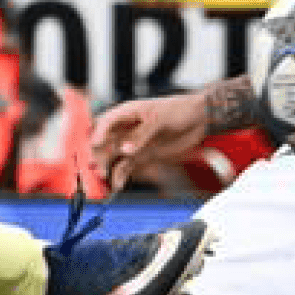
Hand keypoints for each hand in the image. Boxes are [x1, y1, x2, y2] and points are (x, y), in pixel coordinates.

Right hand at [90, 92, 209, 195]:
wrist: (199, 119)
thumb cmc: (180, 109)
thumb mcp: (160, 119)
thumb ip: (142, 134)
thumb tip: (125, 148)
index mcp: (128, 113)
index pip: (105, 122)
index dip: (98, 134)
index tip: (95, 147)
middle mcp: (127, 129)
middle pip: (104, 142)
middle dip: (97, 154)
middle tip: (96, 167)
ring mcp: (134, 143)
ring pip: (112, 157)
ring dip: (106, 168)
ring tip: (104, 178)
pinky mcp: (142, 156)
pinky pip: (126, 168)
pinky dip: (119, 177)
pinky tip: (116, 185)